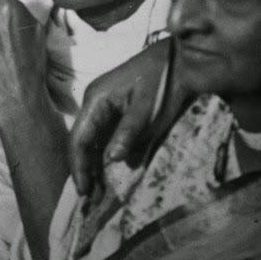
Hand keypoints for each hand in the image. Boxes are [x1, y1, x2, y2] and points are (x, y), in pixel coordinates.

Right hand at [69, 39, 188, 197]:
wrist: (182, 59)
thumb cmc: (164, 80)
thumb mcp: (148, 107)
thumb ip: (128, 132)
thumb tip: (112, 159)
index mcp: (95, 100)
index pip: (78, 139)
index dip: (79, 166)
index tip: (84, 191)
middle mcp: (94, 103)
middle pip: (81, 142)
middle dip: (84, 170)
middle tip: (90, 199)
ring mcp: (104, 106)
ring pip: (91, 141)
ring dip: (93, 165)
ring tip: (98, 192)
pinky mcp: (117, 110)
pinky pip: (104, 136)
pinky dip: (104, 155)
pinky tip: (109, 172)